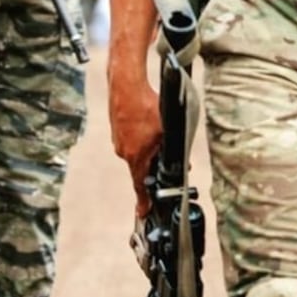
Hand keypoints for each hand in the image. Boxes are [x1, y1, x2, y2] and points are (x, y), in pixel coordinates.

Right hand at [107, 48, 162, 218]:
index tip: (143, 212)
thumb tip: (179, 162)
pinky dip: (140, 136)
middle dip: (153, 164)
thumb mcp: (167, 130)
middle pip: (141, 167)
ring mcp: (118, 141)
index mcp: (135, 156)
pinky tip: (146, 123)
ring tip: (155, 131)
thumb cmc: (146, 105)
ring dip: (148, 147)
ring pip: (137, 151)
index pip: (140, 186)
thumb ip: (170, 149)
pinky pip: (132, 139)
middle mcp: (123, 151)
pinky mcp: (117, 130)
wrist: (126, 84)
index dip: (143, 201)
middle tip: (164, 157)